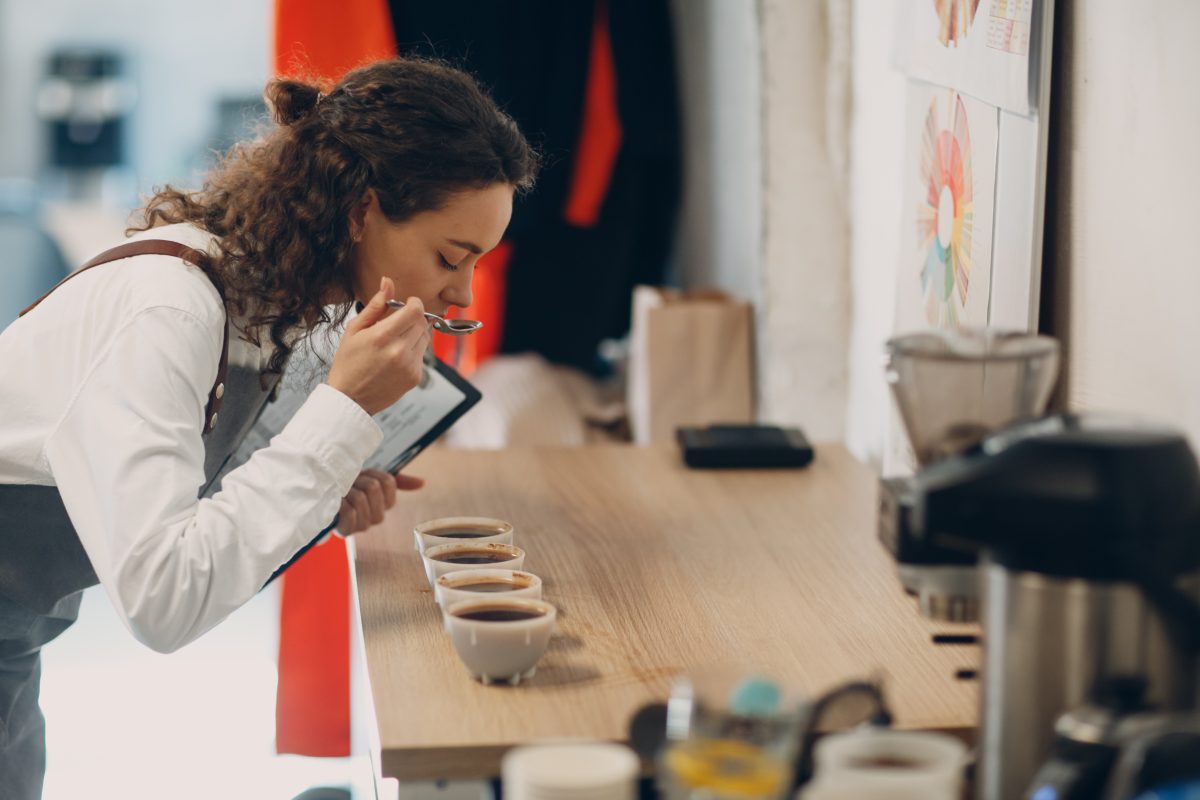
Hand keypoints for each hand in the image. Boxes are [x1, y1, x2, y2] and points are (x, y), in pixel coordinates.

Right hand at [326, 277, 431, 414]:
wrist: (350, 398)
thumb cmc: (348, 363)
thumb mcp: (354, 330)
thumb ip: (375, 306)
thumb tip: (388, 282)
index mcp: (382, 336)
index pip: (415, 310)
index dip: (414, 303)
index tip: (407, 304)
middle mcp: (399, 351)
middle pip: (422, 322)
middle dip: (413, 318)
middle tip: (397, 323)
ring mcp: (409, 366)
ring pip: (425, 338)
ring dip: (415, 334)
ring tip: (394, 341)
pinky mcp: (415, 377)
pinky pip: (422, 355)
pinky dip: (413, 351)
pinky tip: (395, 357)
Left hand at [336, 469, 425, 534]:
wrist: (326, 495)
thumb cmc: (350, 486)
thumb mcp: (372, 478)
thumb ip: (398, 481)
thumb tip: (423, 482)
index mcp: (386, 504)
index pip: (388, 482)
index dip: (373, 474)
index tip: (364, 475)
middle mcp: (377, 517)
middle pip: (373, 488)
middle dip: (358, 480)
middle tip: (349, 483)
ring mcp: (363, 525)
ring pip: (360, 499)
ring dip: (347, 490)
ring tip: (341, 492)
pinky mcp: (347, 530)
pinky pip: (350, 514)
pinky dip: (341, 503)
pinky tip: (338, 502)